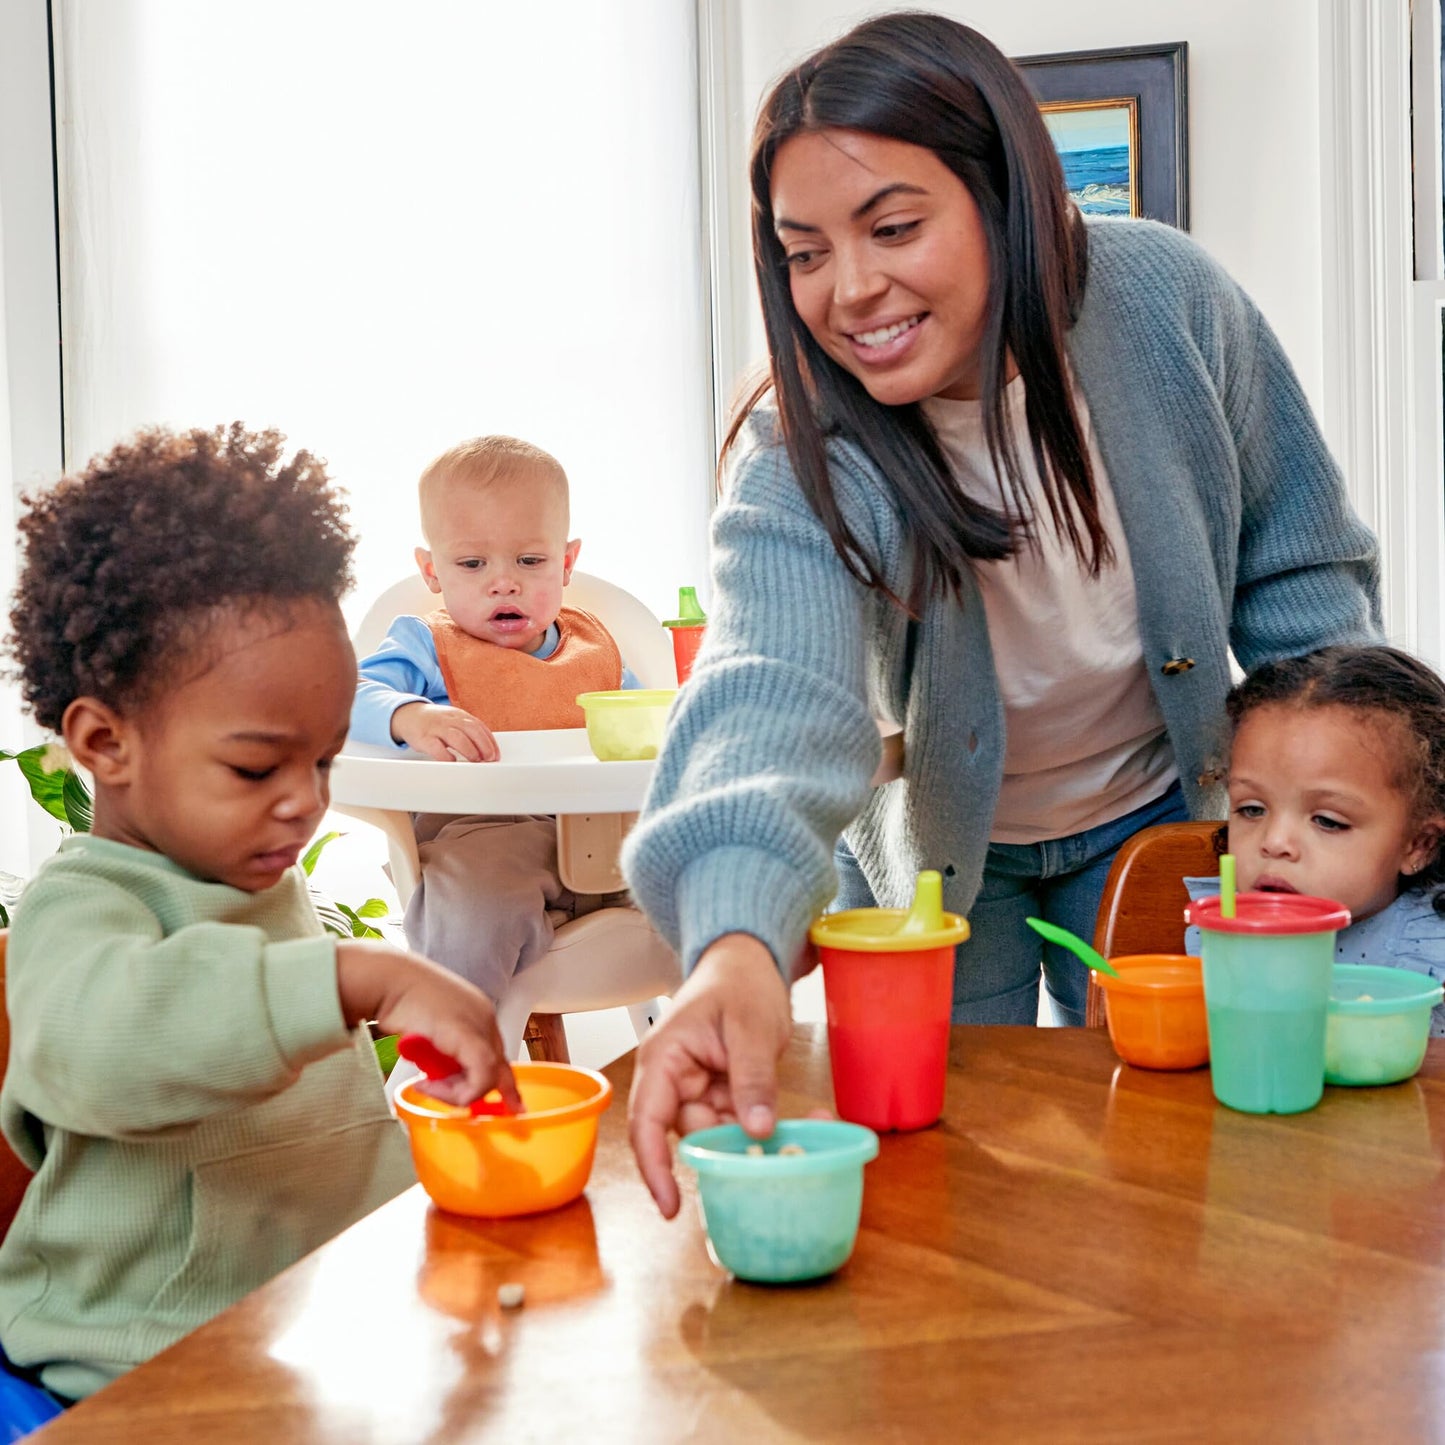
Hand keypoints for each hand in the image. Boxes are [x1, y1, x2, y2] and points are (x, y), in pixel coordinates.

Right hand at [336, 940, 520, 1110]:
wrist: (388, 979)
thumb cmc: (399, 998)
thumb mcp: (428, 1027)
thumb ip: (442, 1048)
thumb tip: (439, 1076)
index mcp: (479, 1013)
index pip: (498, 1055)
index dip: (504, 1084)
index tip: (512, 1105)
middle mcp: (485, 1019)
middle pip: (497, 1067)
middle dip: (477, 1091)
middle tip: (454, 1099)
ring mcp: (480, 1025)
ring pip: (488, 1077)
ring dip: (454, 1092)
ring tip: (426, 1083)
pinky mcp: (469, 1036)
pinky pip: (479, 1078)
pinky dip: (455, 1092)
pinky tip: (425, 1084)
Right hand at [390, 702, 498, 761]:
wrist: (408, 715)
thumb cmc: (435, 723)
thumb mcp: (453, 721)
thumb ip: (469, 732)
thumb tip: (487, 750)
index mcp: (459, 715)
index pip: (479, 726)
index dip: (490, 741)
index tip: (496, 755)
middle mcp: (449, 720)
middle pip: (471, 730)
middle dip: (483, 745)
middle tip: (489, 759)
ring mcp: (436, 728)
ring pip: (457, 737)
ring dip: (469, 750)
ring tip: (476, 761)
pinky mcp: (424, 738)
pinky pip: (436, 747)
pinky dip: (446, 756)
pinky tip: (452, 762)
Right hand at [628, 933, 791, 1218]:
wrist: (750, 958)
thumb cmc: (740, 981)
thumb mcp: (750, 1027)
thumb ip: (752, 1078)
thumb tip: (757, 1131)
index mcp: (664, 1059)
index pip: (647, 1122)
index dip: (654, 1168)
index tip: (670, 1206)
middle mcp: (675, 1078)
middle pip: (692, 1134)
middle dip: (732, 1151)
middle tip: (779, 1157)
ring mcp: (700, 1086)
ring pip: (722, 1132)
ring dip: (759, 1138)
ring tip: (807, 1131)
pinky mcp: (724, 1090)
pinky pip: (742, 1119)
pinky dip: (771, 1124)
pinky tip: (810, 1120)